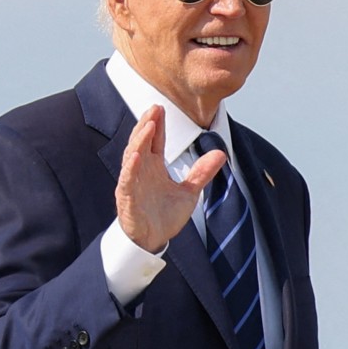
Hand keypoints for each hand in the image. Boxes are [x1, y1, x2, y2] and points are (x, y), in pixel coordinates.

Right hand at [115, 105, 226, 251]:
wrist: (151, 241)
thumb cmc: (163, 216)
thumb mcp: (188, 192)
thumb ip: (201, 172)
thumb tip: (220, 152)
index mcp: (153, 167)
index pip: (154, 141)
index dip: (158, 125)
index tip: (162, 108)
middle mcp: (140, 171)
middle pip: (141, 142)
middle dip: (147, 125)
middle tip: (155, 108)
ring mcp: (132, 183)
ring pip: (133, 156)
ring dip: (140, 140)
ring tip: (149, 125)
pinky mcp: (127, 198)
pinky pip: (128, 180)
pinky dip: (131, 167)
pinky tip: (138, 154)